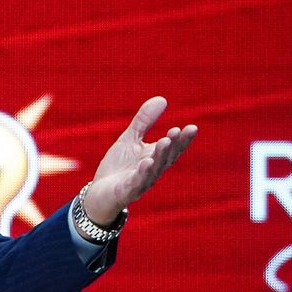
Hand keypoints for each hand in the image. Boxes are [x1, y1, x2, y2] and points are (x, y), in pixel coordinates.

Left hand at [82, 96, 196, 225]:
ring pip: (153, 170)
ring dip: (159, 157)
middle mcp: (152, 171)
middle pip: (165, 158)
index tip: (192, 127)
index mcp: (155, 158)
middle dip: (172, 145)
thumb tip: (163, 99)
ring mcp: (140, 183)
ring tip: (163, 141)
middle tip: (176, 131)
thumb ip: (144, 122)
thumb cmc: (119, 166)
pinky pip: (135, 183)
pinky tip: (146, 162)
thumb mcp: (130, 139)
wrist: (100, 193)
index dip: (183, 140)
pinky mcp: (126, 192)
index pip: (173, 149)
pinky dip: (142, 174)